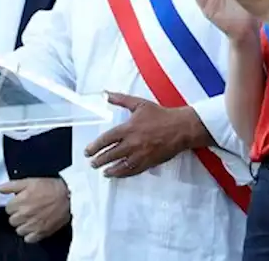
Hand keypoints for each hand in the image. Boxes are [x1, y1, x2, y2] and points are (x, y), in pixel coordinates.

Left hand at [0, 177, 69, 243]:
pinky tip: (35, 226)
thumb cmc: (51, 188)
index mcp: (21, 201)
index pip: (7, 208)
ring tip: (31, 218)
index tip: (21, 203)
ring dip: (23, 225)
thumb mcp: (29, 181)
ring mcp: (33, 224)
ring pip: (19, 231)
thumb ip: (11, 185)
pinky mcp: (41, 232)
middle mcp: (25, 214)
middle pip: (12, 220)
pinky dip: (30, 235)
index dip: (14, 205)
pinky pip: (29, 239)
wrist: (69, 196)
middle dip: (18, 215)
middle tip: (27, 209)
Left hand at [85, 93, 208, 177]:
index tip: (87, 152)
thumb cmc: (161, 115)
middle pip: (111, 155)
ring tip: (104, 172)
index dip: (94, 147)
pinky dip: (124, 174)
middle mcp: (132, 143)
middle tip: (93, 163)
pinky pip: (133, 171)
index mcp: (128, 128)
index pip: (106, 140)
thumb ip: (120, 99)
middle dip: (99, 160)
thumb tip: (105, 93)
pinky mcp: (149, 162)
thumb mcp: (139, 104)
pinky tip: (119, 174)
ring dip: (110, 170)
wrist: (180, 128)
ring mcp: (140, 154)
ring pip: (121, 166)